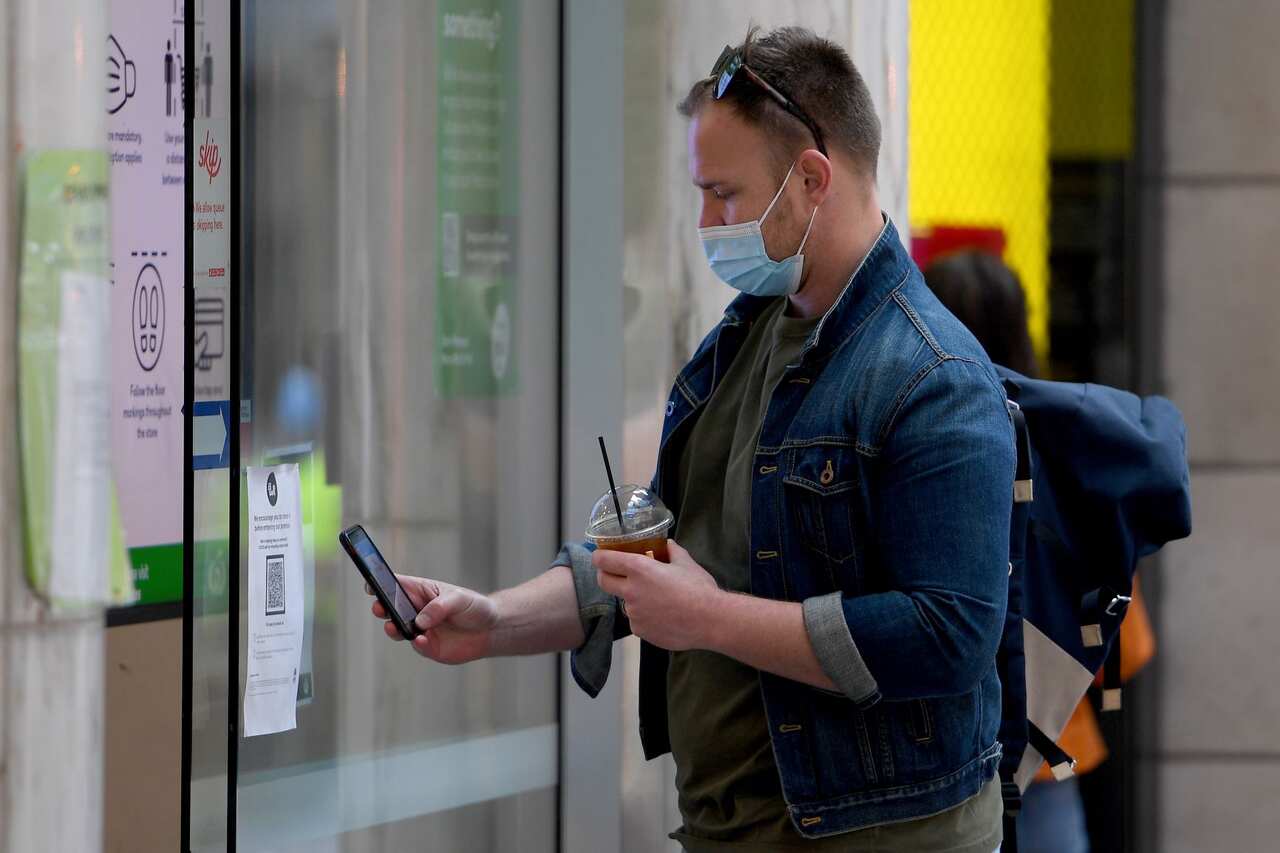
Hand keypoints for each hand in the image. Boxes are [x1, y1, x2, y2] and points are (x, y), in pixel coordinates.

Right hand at [367, 575, 498, 663]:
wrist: (490, 630)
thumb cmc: (473, 606)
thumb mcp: (459, 599)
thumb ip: (440, 607)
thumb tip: (421, 620)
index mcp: (421, 591)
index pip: (396, 585)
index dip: (381, 583)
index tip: (370, 585)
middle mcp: (416, 610)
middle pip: (391, 608)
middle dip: (381, 607)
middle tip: (379, 608)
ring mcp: (420, 629)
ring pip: (398, 629)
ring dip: (393, 628)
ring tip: (393, 627)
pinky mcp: (428, 646)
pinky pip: (417, 646)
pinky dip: (417, 644)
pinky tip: (422, 640)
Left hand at [592, 539, 721, 650]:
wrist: (710, 621)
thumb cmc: (698, 589)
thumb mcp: (686, 563)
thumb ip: (672, 551)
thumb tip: (667, 545)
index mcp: (638, 569)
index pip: (604, 560)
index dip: (599, 557)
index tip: (600, 556)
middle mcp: (630, 591)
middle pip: (603, 581)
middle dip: (605, 576)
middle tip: (617, 574)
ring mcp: (633, 613)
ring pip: (624, 603)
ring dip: (632, 598)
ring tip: (656, 600)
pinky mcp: (640, 631)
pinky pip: (637, 620)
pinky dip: (644, 616)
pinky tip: (663, 616)